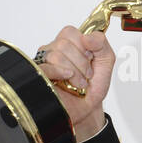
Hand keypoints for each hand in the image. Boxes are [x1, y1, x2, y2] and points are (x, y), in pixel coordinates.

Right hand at [36, 26, 115, 140]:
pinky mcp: (36, 76)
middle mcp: (52, 51)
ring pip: (55, 55)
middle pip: (63, 43)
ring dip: (74, 72)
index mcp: (68, 45)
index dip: (84, 45)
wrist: (86, 110)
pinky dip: (60, 72)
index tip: (91, 58)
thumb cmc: (92, 87)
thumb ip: (102, 45)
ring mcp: (42, 63)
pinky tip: (68, 79)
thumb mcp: (105, 64)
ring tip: (79, 83)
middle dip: (82, 62)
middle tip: (87, 75)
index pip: (70, 32)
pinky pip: (44, 67)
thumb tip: (88, 37)